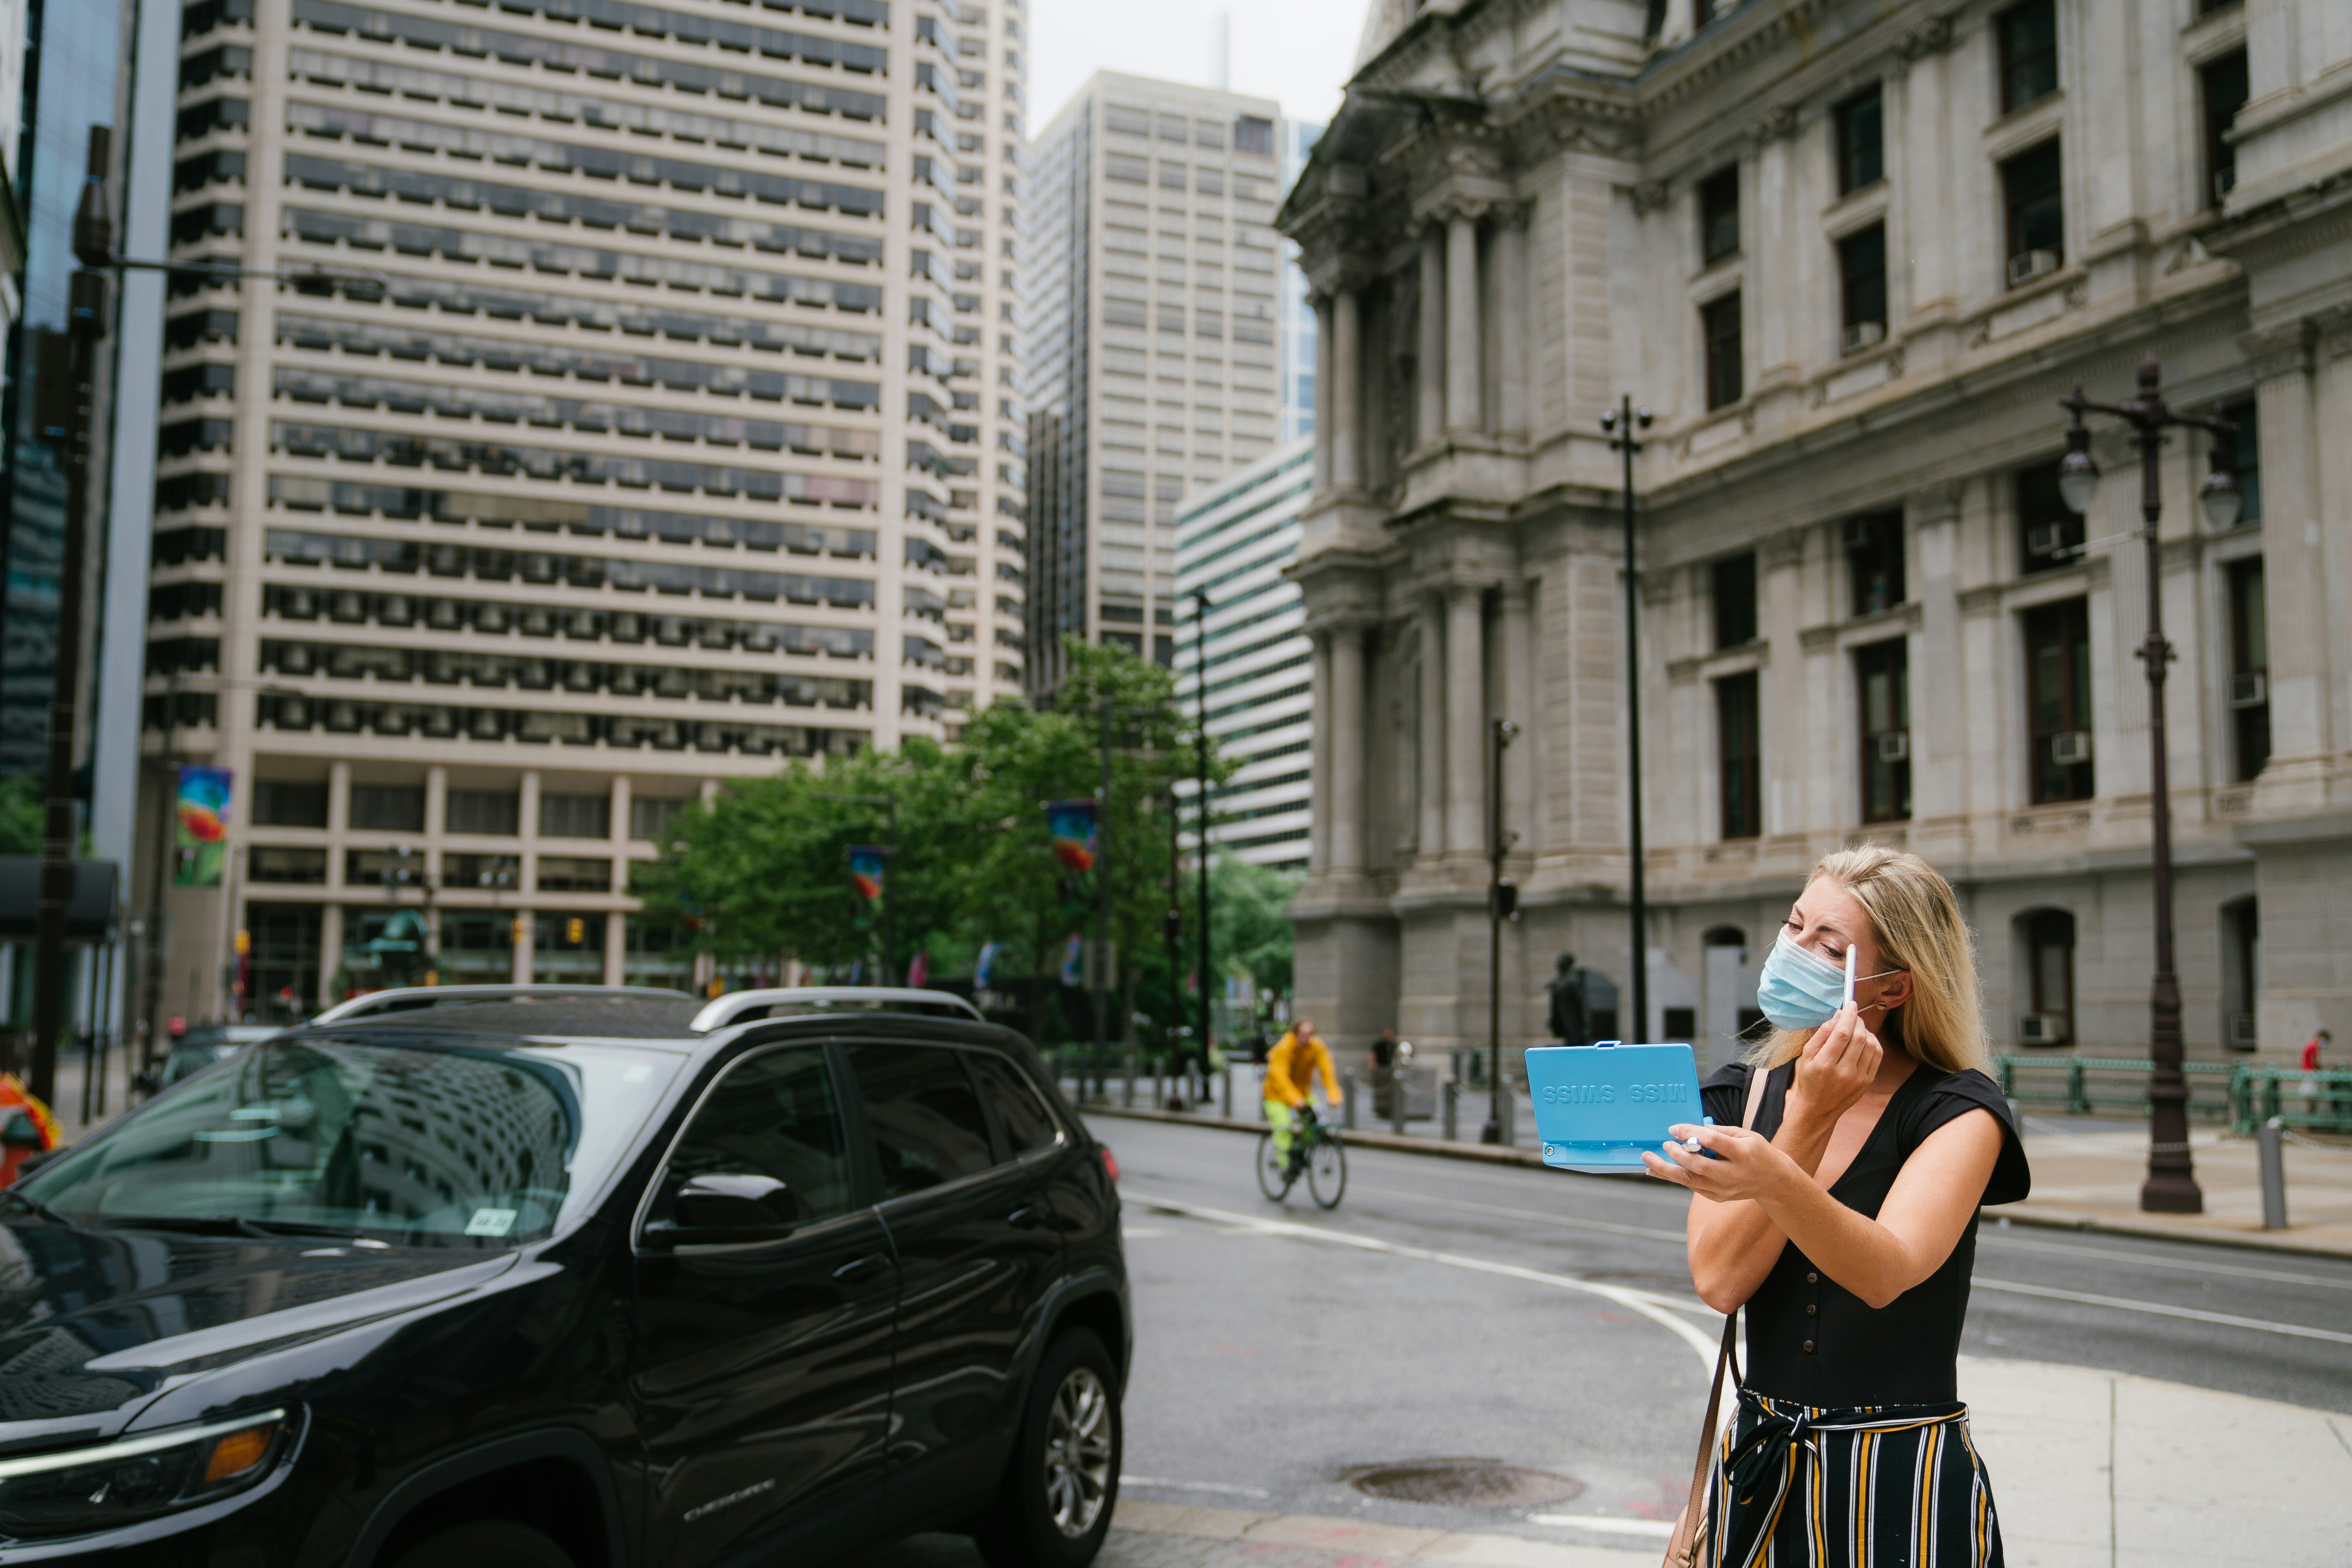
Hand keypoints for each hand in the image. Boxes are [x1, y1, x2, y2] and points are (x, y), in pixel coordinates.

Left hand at [1641, 1122, 1792, 1201]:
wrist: (1773, 1181)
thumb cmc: (1757, 1151)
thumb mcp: (1745, 1134)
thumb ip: (1718, 1132)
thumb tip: (1690, 1130)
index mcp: (1743, 1153)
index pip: (1713, 1142)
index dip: (1691, 1134)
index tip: (1674, 1129)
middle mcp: (1733, 1174)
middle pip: (1699, 1166)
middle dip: (1677, 1155)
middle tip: (1663, 1144)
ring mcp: (1725, 1189)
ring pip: (1690, 1181)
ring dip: (1666, 1170)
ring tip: (1647, 1161)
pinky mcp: (1717, 1197)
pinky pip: (1692, 1187)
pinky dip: (1674, 1178)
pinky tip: (1658, 1171)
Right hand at [1785, 1005, 1881, 1134]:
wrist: (1818, 1108)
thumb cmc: (1809, 1079)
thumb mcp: (1806, 1056)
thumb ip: (1821, 1034)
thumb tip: (1838, 1016)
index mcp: (1825, 1063)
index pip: (1843, 1032)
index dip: (1849, 1015)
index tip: (1850, 1004)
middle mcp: (1844, 1071)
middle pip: (1859, 1037)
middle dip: (1858, 1020)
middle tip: (1852, 1014)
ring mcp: (1858, 1078)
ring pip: (1870, 1045)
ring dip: (1866, 1030)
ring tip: (1857, 1027)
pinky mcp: (1867, 1081)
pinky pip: (1877, 1055)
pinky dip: (1873, 1042)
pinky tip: (1865, 1039)